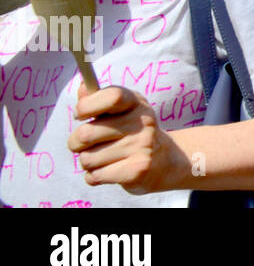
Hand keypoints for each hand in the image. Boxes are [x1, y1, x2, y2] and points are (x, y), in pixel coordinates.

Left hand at [68, 86, 188, 193]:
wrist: (165, 161)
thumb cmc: (133, 132)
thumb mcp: (122, 111)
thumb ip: (99, 99)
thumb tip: (83, 88)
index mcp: (136, 103)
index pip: (113, 96)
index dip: (88, 105)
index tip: (81, 114)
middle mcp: (143, 122)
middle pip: (86, 134)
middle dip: (75, 143)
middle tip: (83, 144)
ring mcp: (142, 146)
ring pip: (87, 158)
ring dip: (88, 162)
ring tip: (104, 158)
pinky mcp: (137, 171)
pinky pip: (94, 176)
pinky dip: (94, 177)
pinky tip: (109, 171)